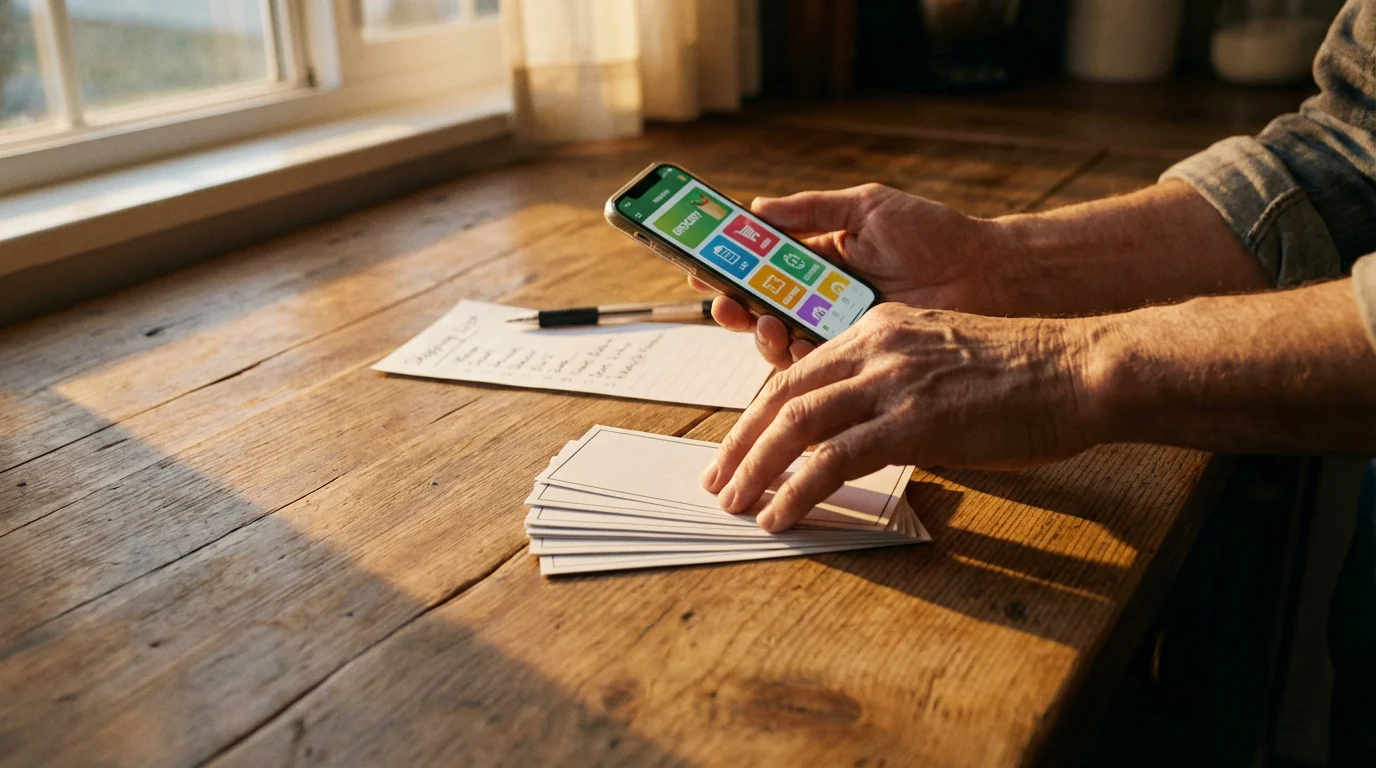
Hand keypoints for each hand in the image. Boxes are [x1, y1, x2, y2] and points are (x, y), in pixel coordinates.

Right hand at [690, 184, 1018, 367]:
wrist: (989, 274)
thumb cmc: (936, 235)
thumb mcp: (866, 207)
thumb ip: (811, 210)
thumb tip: (756, 208)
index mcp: (819, 258)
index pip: (759, 264)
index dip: (725, 266)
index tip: (697, 264)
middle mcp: (822, 296)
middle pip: (760, 307)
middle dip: (734, 307)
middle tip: (725, 302)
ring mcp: (839, 330)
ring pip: (782, 341)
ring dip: (763, 334)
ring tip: (767, 322)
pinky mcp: (859, 358)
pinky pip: (818, 365)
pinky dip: (803, 357)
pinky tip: (802, 344)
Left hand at [700, 303, 1096, 532]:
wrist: (1078, 370)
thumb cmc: (1023, 376)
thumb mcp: (942, 365)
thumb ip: (896, 390)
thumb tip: (863, 438)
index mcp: (879, 330)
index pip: (799, 371)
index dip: (760, 413)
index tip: (739, 445)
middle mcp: (876, 347)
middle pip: (783, 394)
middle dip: (741, 442)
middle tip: (717, 479)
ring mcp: (893, 382)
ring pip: (797, 423)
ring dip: (756, 468)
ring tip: (735, 503)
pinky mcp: (913, 422)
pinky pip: (834, 458)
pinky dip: (797, 490)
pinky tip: (780, 515)